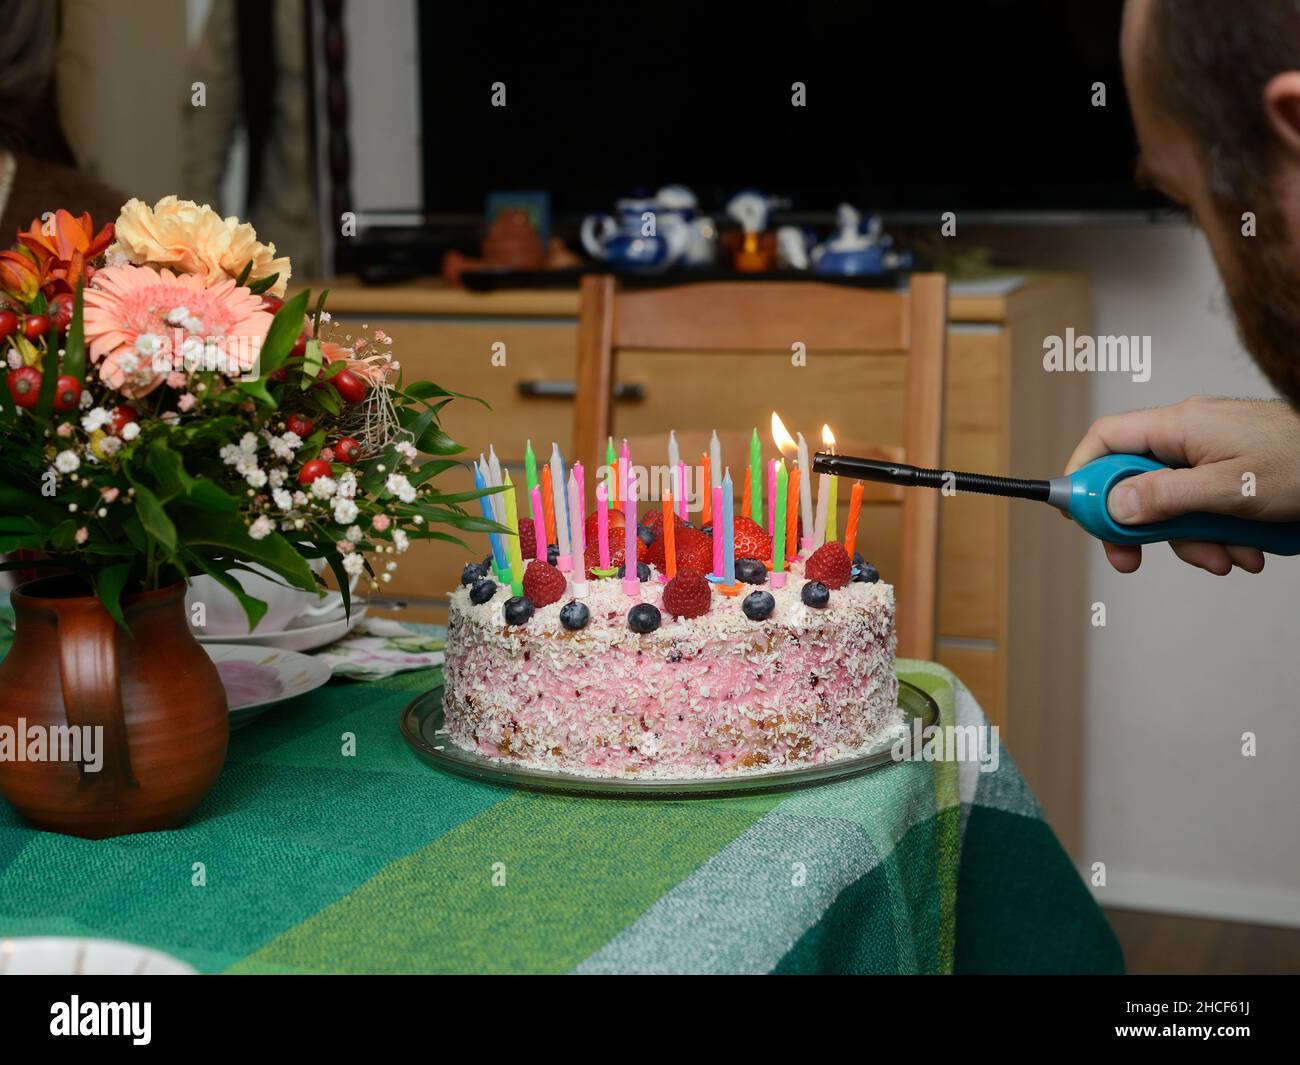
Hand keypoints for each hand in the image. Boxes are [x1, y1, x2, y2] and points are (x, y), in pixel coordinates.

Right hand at [1065, 396, 1299, 573]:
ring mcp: (1209, 450)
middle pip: (1134, 480)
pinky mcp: (1229, 469)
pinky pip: (1201, 505)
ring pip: (1171, 502)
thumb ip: (1167, 498)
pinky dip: (1217, 533)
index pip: (1106, 439)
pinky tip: (1246, 549)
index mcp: (1180, 425)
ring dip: (1192, 539)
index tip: (1077, 514)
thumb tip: (1115, 505)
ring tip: (1229, 558)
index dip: (1082, 474)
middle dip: (1142, 526)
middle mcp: (1188, 433)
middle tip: (1135, 559)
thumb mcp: (1230, 490)